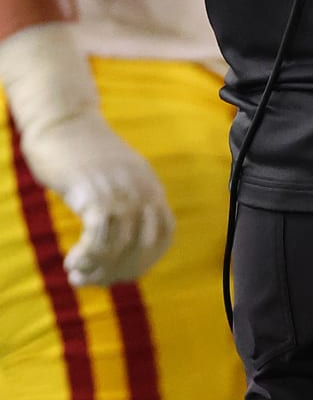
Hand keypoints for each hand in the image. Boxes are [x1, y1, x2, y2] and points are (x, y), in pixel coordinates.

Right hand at [24, 106, 175, 286]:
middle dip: (120, 272)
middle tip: (93, 280)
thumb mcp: (114, 178)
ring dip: (100, 269)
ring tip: (79, 275)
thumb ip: (124, 204)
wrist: (61, 119)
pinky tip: (73, 262)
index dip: (144, 261)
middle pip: (144, 246)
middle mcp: (142, 190)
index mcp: (152, 187)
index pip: (164, 236)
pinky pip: (100, 237)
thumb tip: (118, 244)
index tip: (120, 273)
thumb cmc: (81, 153)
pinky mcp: (93, 193)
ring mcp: (119, 191)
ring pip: (121, 246)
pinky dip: (88, 257)